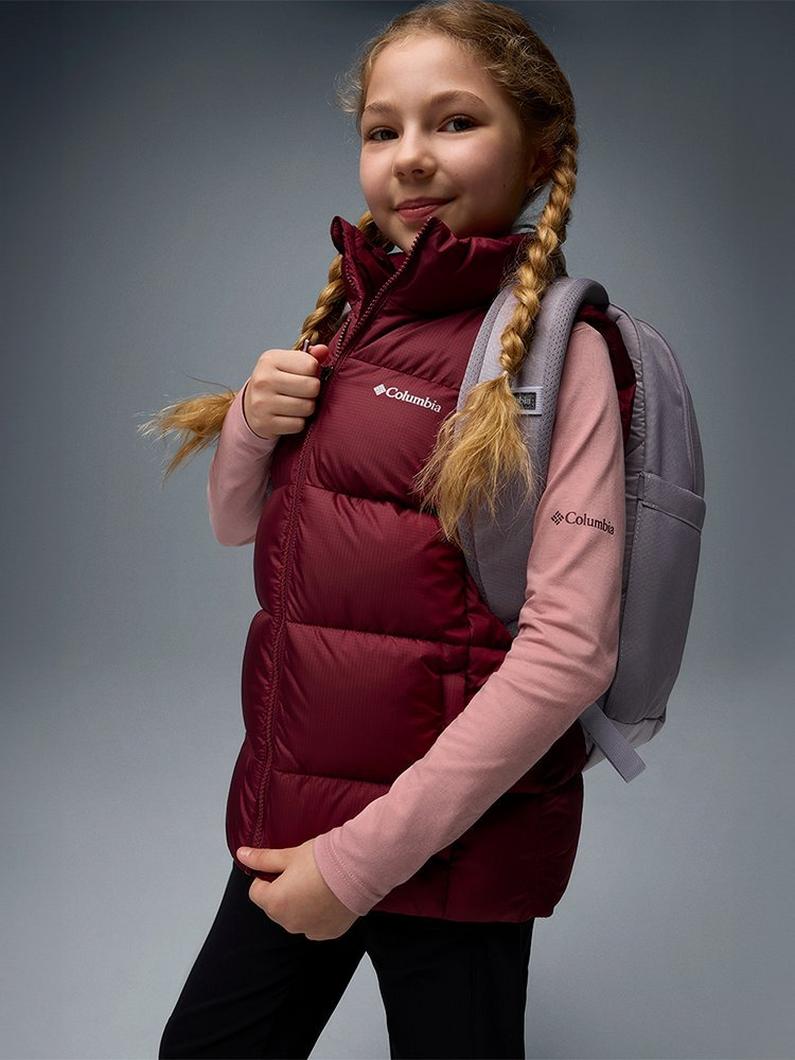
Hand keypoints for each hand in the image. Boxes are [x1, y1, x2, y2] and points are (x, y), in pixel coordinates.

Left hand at [236, 839, 359, 940]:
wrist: (357, 869)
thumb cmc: (322, 860)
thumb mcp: (289, 855)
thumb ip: (262, 859)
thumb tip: (241, 855)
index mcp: (274, 903)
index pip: (257, 892)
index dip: (267, 877)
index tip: (284, 869)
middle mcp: (288, 922)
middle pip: (276, 906)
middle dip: (283, 892)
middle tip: (302, 874)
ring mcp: (309, 931)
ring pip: (295, 916)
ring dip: (300, 904)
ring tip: (318, 884)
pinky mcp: (327, 933)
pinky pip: (314, 925)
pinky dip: (317, 914)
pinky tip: (328, 897)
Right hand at [242, 344, 330, 439]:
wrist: (251, 406)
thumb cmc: (275, 382)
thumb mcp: (288, 364)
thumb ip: (309, 356)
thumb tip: (324, 350)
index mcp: (270, 360)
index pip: (310, 365)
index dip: (313, 372)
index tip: (304, 375)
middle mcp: (263, 380)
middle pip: (312, 387)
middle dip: (313, 391)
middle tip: (304, 392)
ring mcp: (262, 403)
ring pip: (307, 407)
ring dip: (307, 408)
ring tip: (297, 404)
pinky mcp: (265, 423)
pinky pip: (298, 425)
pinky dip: (298, 422)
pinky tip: (289, 416)